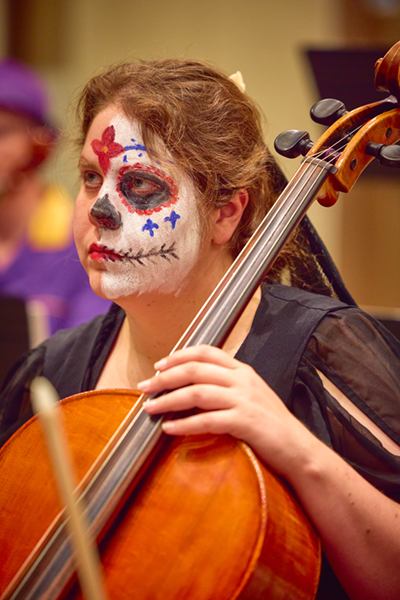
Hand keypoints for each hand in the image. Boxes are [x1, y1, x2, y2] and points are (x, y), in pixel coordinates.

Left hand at [139, 345, 311, 475]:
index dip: (178, 356)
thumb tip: (191, 387)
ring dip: (168, 400)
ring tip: (149, 408)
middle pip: (195, 370)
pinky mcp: (245, 422)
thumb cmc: (270, 424)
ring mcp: (244, 400)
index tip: (158, 366)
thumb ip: (226, 386)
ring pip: (196, 392)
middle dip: (165, 378)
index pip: (205, 352)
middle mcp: (242, 380)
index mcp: (242, 370)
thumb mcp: (250, 395)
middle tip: (144, 387)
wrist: (298, 449)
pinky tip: (168, 428)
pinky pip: (207, 420)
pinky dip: (184, 424)